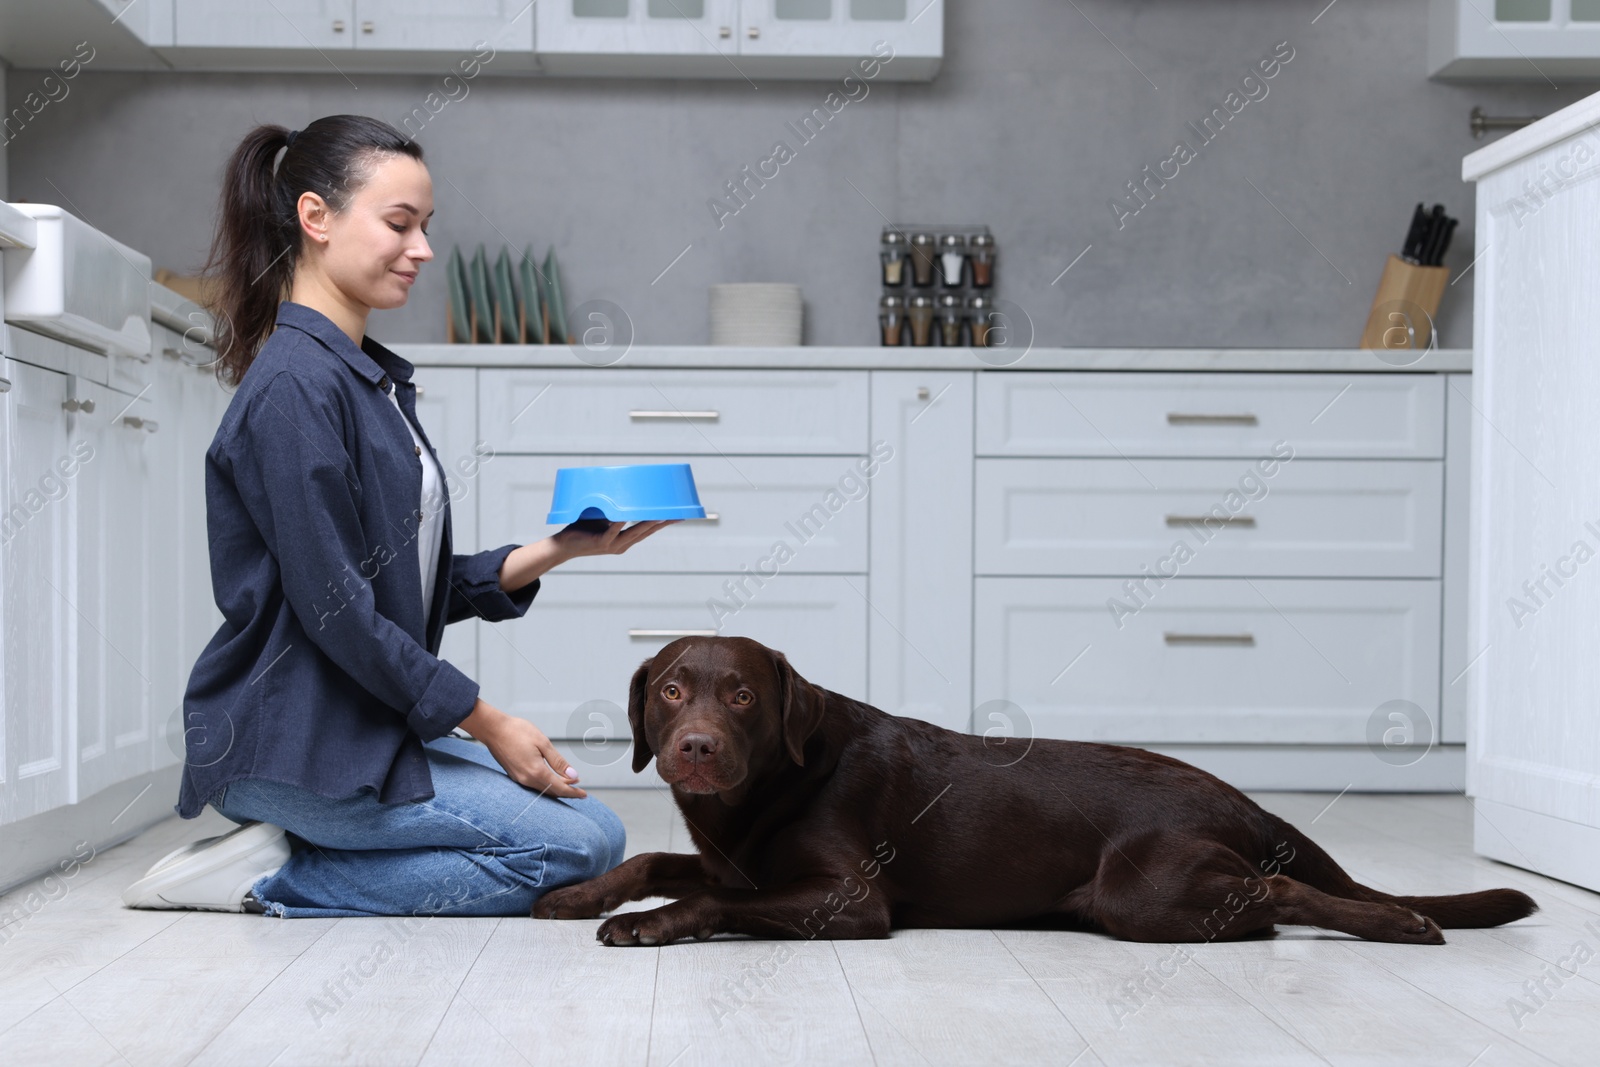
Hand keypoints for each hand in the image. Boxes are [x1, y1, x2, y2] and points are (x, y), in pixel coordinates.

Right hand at [458, 699, 587, 798]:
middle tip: (579, 788)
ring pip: (542, 789)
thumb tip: (573, 775)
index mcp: (536, 771)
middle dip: (567, 791)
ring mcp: (519, 779)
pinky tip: (551, 778)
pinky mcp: (514, 775)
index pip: (559, 788)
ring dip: (556, 788)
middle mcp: (526, 779)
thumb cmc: (517, 731)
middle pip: (551, 792)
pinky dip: (546, 784)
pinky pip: (534, 785)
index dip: (573, 792)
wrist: (493, 729)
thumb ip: (558, 761)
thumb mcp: (543, 743)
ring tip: (569, 782)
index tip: (584, 794)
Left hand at [552, 518, 678, 559]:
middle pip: (647, 532)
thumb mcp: (603, 517)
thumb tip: (623, 489)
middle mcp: (622, 545)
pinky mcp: (601, 543)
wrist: (563, 546)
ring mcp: (612, 545)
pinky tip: (626, 517)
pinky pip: (612, 532)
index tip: (679, 515)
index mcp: (625, 540)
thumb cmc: (582, 530)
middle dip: (663, 523)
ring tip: (660, 515)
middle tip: (678, 514)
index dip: (663, 523)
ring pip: (634, 533)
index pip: (648, 531)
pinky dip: (620, 524)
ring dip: (647, 523)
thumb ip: (615, 509)